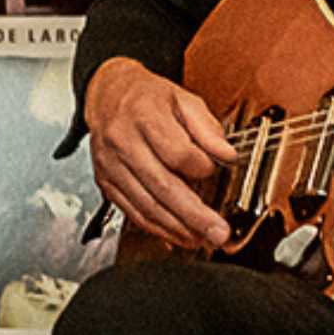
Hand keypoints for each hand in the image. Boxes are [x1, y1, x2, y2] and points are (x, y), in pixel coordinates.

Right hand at [85, 56, 235, 250]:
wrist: (107, 96)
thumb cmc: (146, 97)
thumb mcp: (183, 99)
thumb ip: (207, 128)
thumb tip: (227, 155)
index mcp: (144, 116)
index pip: (177, 152)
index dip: (201, 167)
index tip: (213, 169)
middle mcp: (123, 143)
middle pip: (162, 186)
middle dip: (193, 215)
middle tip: (217, 232)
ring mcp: (112, 166)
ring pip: (146, 206)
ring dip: (177, 228)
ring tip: (202, 239)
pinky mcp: (107, 183)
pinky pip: (132, 213)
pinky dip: (156, 229)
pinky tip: (177, 235)